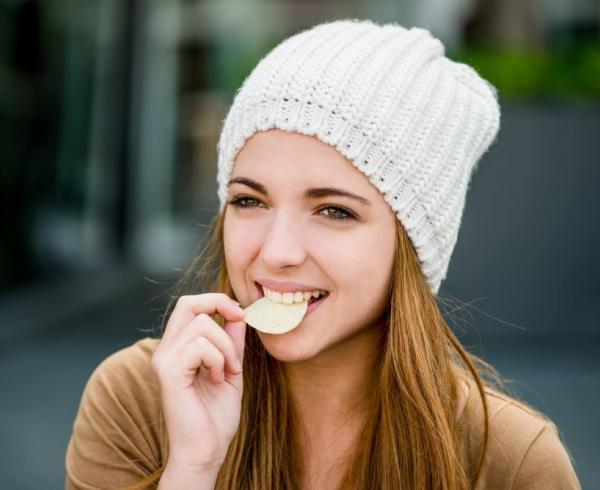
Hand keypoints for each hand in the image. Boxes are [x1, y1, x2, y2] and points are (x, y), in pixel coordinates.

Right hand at [151, 293, 245, 470]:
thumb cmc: (216, 415)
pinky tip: (217, 379)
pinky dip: (218, 360)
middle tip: (240, 322)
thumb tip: (238, 314)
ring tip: (227, 371)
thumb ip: (231, 341)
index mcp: (177, 347)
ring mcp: (164, 360)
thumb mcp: (230, 368)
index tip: (240, 316)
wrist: (206, 450)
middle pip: (188, 303)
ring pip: (202, 324)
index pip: (190, 305)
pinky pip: (200, 346)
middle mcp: (166, 350)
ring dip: (226, 347)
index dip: (217, 301)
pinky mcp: (169, 373)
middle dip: (220, 305)